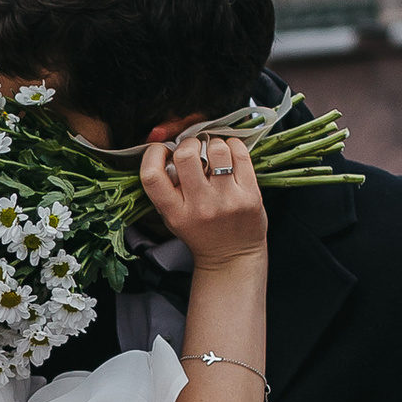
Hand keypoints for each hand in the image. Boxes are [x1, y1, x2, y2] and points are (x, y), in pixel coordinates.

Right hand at [139, 123, 269, 267]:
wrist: (232, 257)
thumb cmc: (201, 233)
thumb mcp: (173, 218)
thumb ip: (166, 190)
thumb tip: (167, 150)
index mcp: (175, 213)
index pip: (152, 175)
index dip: (153, 154)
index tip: (162, 151)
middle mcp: (200, 206)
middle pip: (186, 155)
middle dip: (188, 144)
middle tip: (193, 149)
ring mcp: (227, 200)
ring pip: (216, 149)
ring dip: (212, 143)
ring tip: (213, 153)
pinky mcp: (250, 195)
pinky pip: (240, 155)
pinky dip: (232, 146)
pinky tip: (229, 152)